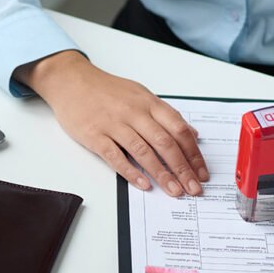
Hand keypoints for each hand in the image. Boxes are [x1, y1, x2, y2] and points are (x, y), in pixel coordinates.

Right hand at [14, 50, 208, 196]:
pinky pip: (115, 156)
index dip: (193, 153)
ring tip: (175, 191)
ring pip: (143, 151)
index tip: (202, 172)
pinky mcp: (94, 135)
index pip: (178, 129)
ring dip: (162, 174)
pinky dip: (131, 172)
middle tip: (194, 189)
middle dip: (183, 168)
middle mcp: (134, 112)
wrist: (72, 81)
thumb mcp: (141, 95)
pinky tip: (144, 184)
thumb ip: (165, 115)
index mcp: (148, 102)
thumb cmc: (107, 90)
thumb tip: (191, 134)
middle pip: (165, 142)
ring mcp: (114, 124)